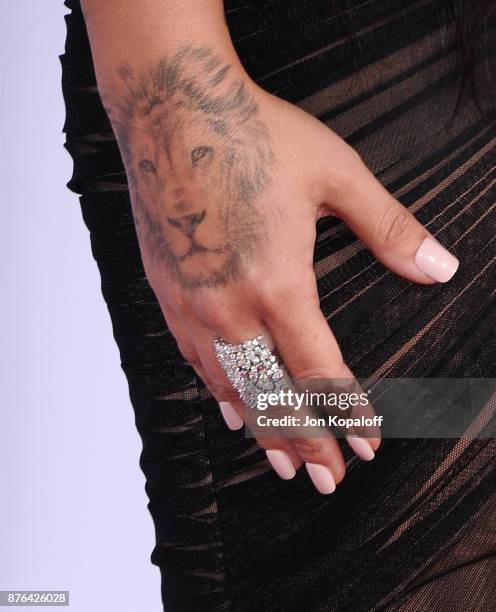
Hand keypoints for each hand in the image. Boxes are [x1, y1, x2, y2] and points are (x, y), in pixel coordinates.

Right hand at [105, 46, 458, 493]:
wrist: (172, 107)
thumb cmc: (251, 134)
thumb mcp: (336, 176)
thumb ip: (389, 229)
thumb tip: (440, 266)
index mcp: (278, 283)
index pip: (321, 373)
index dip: (348, 415)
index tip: (368, 446)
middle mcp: (230, 307)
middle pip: (274, 396)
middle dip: (306, 443)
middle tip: (325, 481)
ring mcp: (192, 303)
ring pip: (231, 388)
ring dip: (262, 430)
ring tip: (281, 463)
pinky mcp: (167, 290)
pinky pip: (194, 361)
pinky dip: (219, 393)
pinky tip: (230, 409)